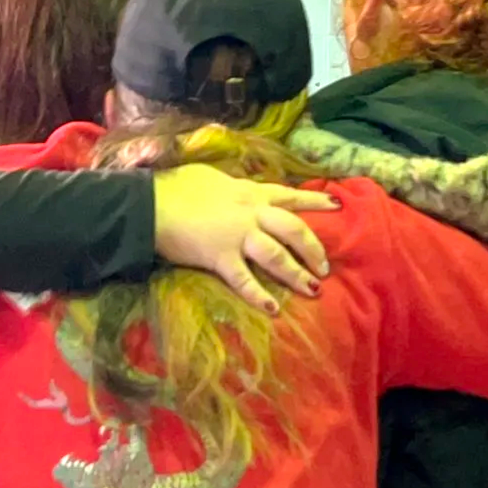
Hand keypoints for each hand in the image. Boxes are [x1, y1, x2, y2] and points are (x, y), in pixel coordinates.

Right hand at [152, 164, 336, 314]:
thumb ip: (233, 185)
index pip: (289, 195)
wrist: (150, 205)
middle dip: (313, 248)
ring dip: (297, 273)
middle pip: (293, 228)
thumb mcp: (212, 178)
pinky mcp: (220, 257)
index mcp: (248, 192)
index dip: (314, 200)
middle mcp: (250, 213)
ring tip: (312, 289)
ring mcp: (237, 236)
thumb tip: (240, 187)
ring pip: (277, 255)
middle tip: (325, 266)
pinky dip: (259, 296)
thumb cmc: (176, 188)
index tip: (337, 204)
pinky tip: (273, 309)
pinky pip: (244, 280)